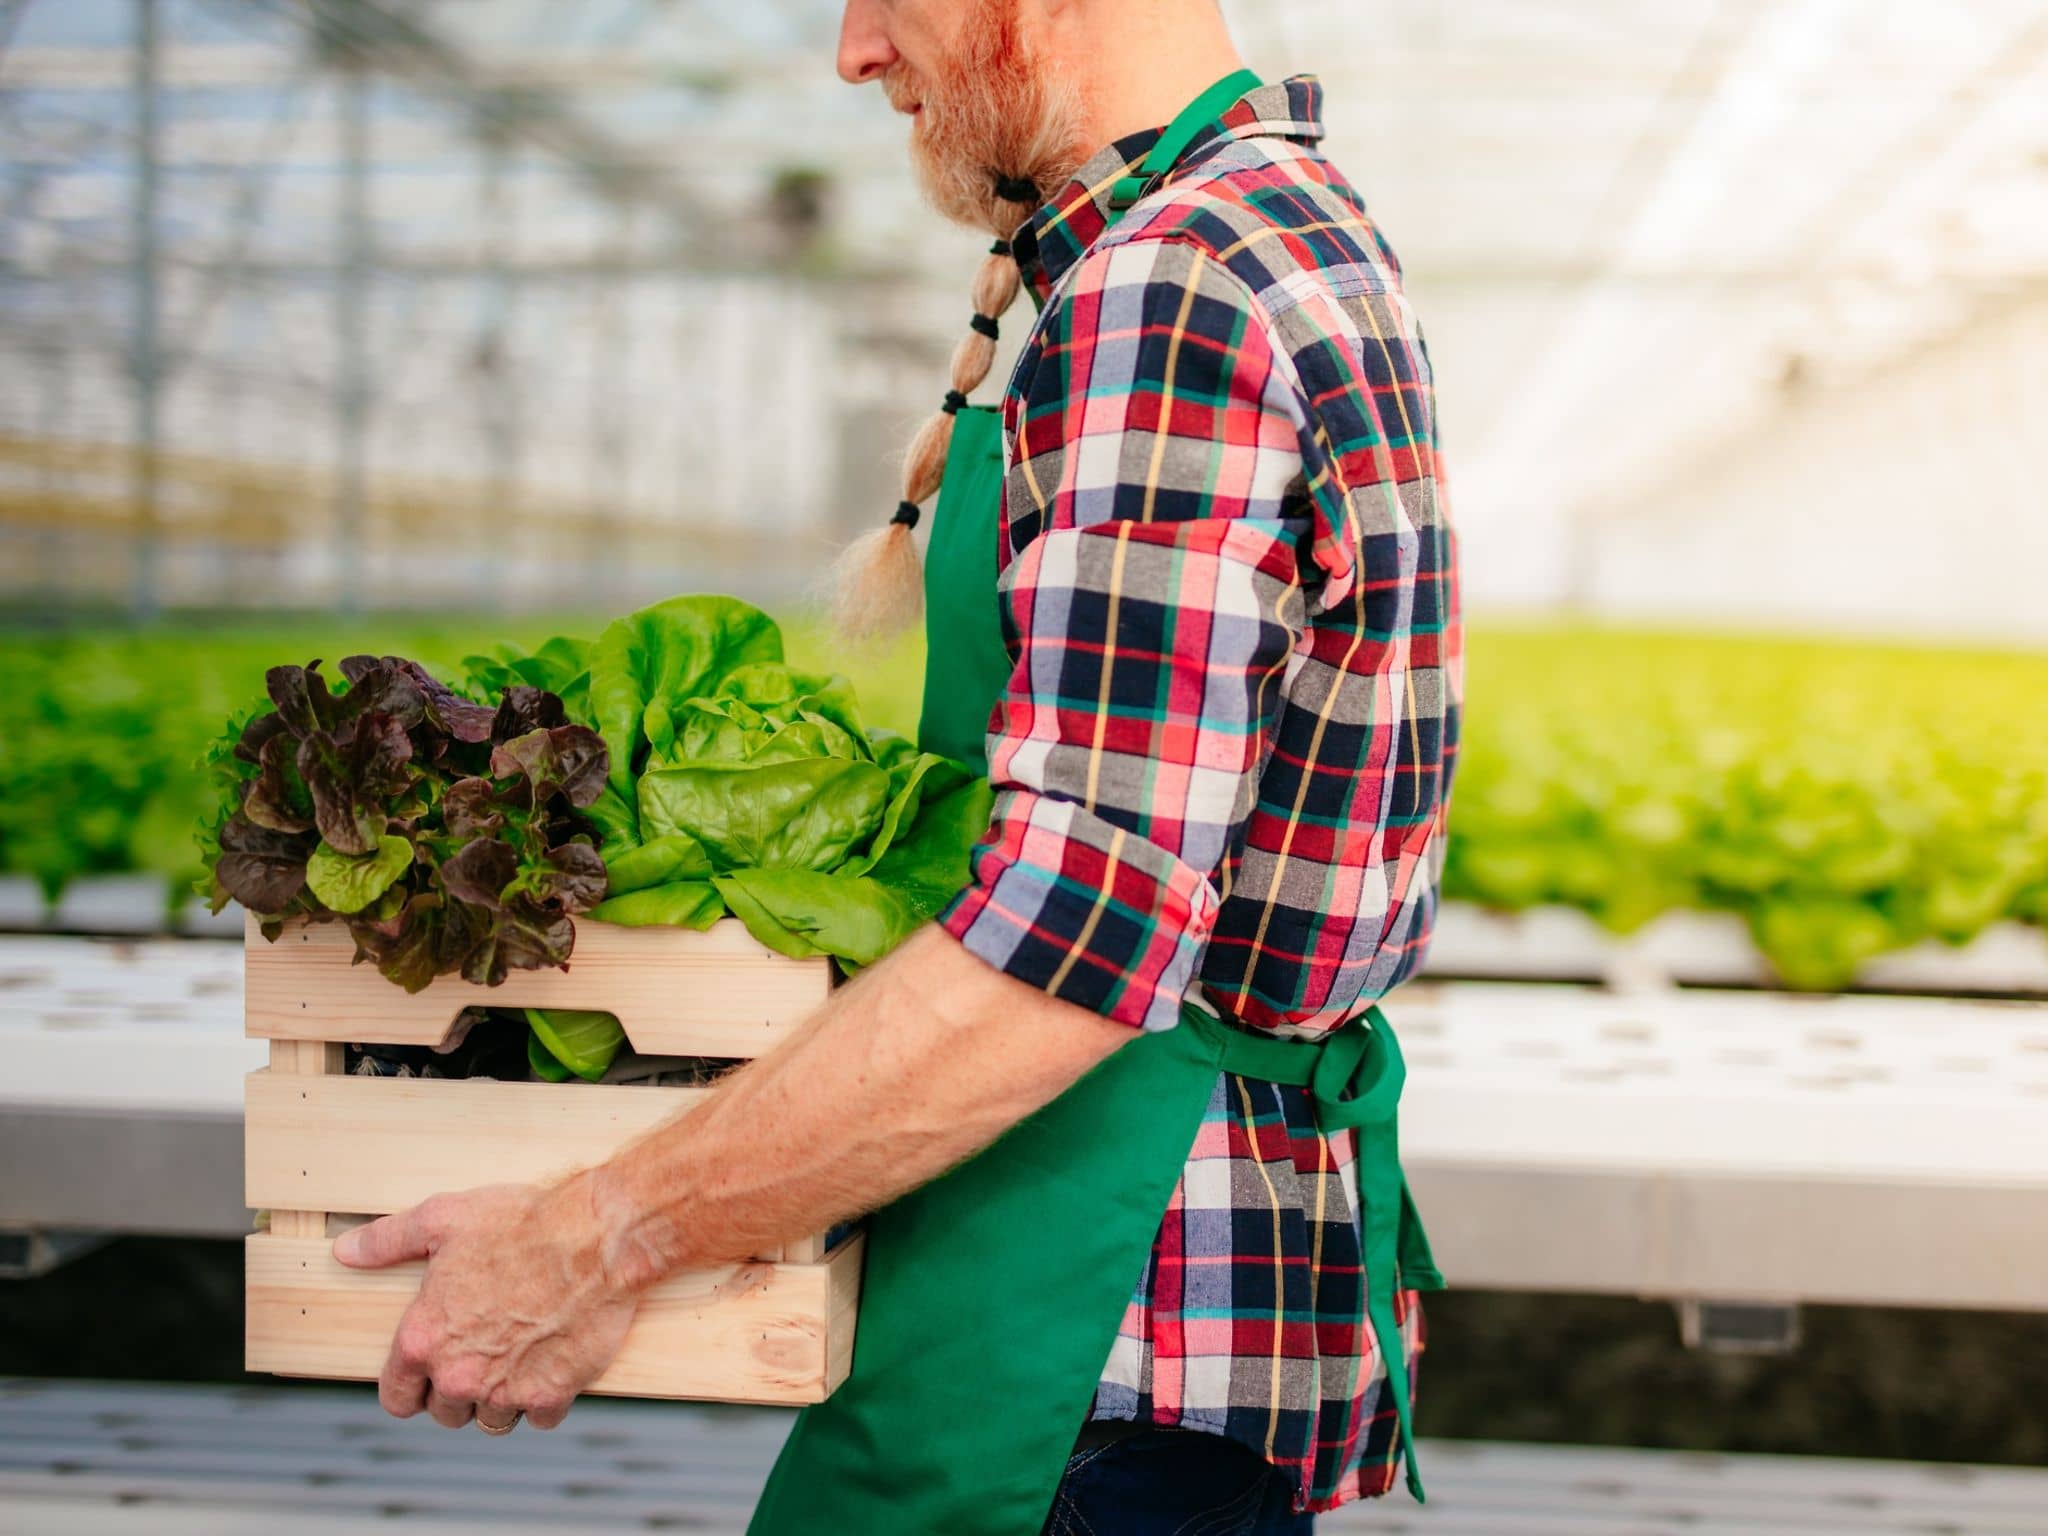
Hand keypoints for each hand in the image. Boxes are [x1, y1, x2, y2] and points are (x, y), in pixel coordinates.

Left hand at [332, 1176, 641, 1430]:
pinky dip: (545, 1399)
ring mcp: (505, 1389)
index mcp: (424, 1338)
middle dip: (460, 1390)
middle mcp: (458, 1374)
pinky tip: (551, 1366)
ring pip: (492, 1421)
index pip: (398, 1399)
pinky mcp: (552, 1394)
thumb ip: (388, 1241)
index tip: (429, 1375)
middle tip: (483, 1355)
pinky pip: (539, 1417)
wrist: (596, 1237)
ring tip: (516, 1364)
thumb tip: (345, 1251)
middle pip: (446, 1413)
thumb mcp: (444, 1219)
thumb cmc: (521, 1223)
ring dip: (500, 1400)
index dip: (411, 1388)